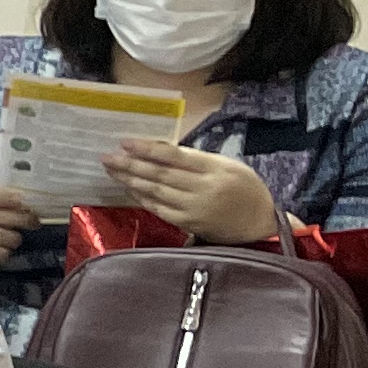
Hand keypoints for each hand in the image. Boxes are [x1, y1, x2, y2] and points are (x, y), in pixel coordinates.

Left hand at [104, 140, 277, 244]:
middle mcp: (203, 188)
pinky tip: (129, 188)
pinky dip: (142, 197)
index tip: (125, 142)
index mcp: (215, 169)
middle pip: (160, 174)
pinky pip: (159, 208)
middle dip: (131, 164)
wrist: (259, 224)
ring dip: (131, 180)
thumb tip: (161, 150)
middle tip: (108, 156)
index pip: (175, 156)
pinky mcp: (188, 224)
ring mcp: (194, 208)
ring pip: (156, 191)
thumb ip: (196, 159)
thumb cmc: (244, 190)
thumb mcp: (228, 166)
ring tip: (112, 170)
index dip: (148, 149)